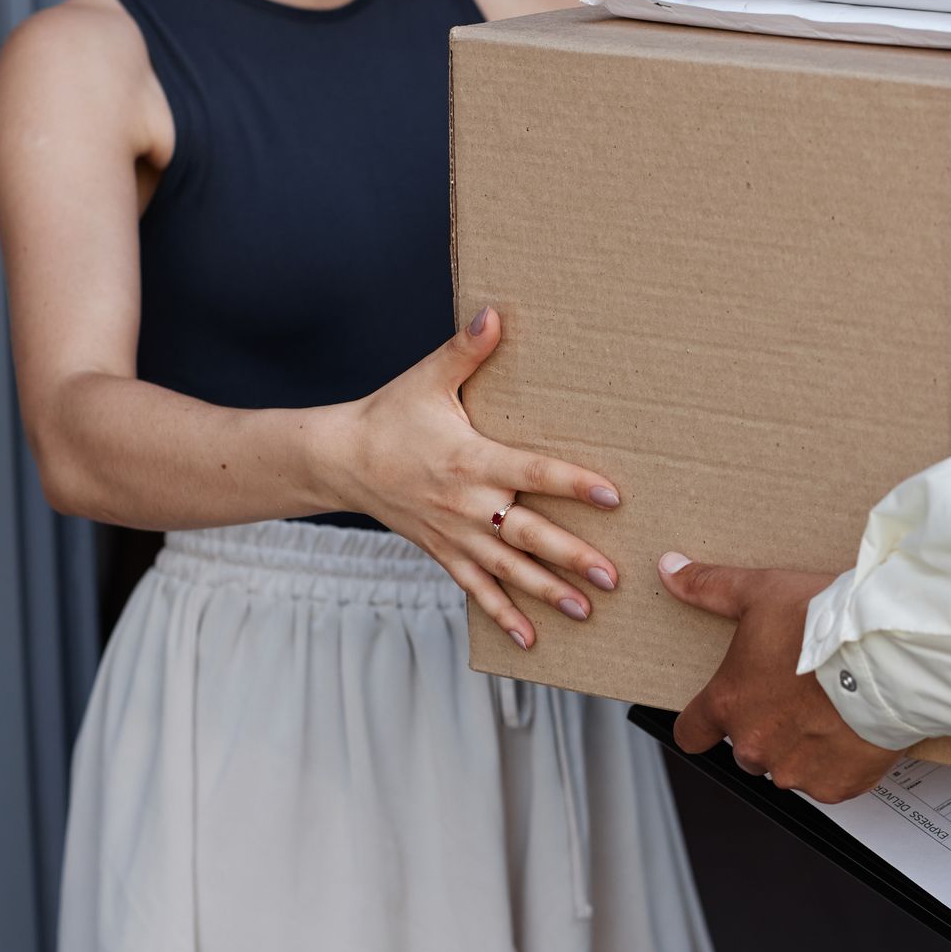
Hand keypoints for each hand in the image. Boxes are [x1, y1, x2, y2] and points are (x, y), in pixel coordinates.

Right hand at [320, 306, 621, 649]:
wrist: (339, 460)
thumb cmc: (391, 415)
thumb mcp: (428, 379)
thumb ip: (466, 350)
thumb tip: (494, 312)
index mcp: (471, 460)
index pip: (532, 471)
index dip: (572, 483)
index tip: (611, 495)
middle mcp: (466, 504)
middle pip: (527, 534)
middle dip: (570, 556)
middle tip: (611, 575)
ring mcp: (454, 535)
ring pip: (508, 569)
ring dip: (546, 593)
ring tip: (586, 610)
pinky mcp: (443, 553)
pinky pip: (476, 590)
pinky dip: (503, 615)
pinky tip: (532, 639)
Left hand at [659, 555, 901, 802]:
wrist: (888, 654)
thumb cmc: (827, 627)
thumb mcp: (761, 592)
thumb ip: (710, 587)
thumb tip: (671, 571)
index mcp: (730, 703)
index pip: (691, 733)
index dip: (702, 722)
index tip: (717, 713)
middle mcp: (756, 744)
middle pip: (748, 747)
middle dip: (769, 726)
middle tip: (798, 693)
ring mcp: (796, 769)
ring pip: (789, 765)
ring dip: (803, 744)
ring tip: (831, 707)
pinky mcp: (835, 785)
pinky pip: (829, 779)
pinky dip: (838, 760)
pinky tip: (852, 726)